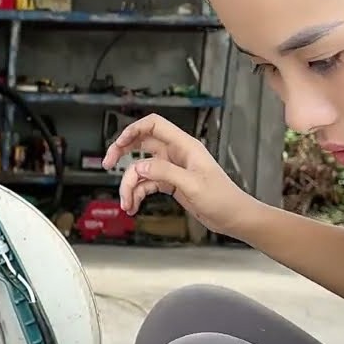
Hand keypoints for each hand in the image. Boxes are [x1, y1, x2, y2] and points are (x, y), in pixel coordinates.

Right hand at [102, 113, 257, 236]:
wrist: (234, 217)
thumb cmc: (223, 199)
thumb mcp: (193, 184)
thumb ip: (164, 172)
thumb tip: (138, 165)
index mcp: (185, 146)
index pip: (154, 125)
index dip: (133, 130)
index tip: (118, 143)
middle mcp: (176, 154)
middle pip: (141, 143)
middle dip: (122, 153)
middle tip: (108, 164)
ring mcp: (172, 168)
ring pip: (140, 169)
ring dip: (129, 185)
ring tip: (127, 203)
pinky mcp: (170, 182)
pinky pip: (146, 184)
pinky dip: (137, 194)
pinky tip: (134, 206)